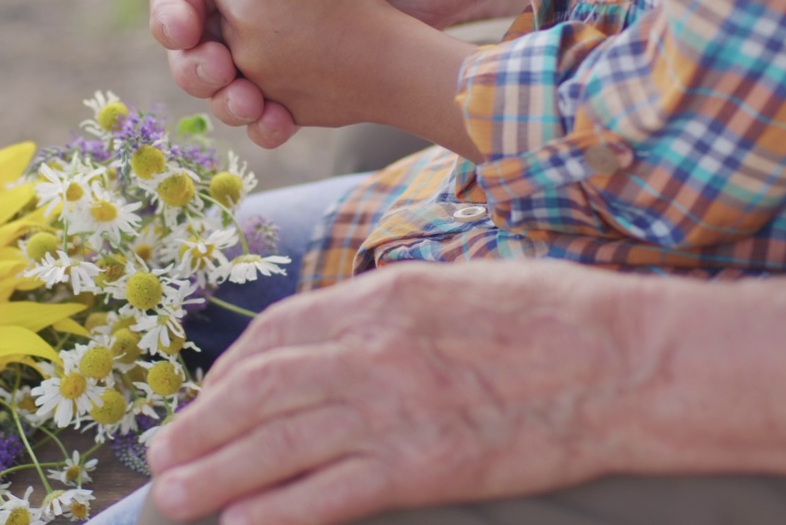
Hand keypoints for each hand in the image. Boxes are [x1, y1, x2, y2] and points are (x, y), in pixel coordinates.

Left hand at [146, 260, 653, 524]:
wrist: (625, 360)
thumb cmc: (546, 316)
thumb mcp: (450, 284)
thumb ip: (381, 310)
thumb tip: (330, 342)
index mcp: (377, 298)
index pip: (274, 334)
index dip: (227, 372)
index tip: (207, 399)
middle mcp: (371, 348)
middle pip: (258, 390)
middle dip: (200, 425)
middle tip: (160, 457)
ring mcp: (394, 407)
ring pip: (277, 442)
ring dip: (216, 472)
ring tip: (174, 495)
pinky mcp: (424, 465)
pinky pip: (331, 491)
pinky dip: (278, 509)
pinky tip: (241, 523)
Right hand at [154, 0, 490, 147]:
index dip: (170, 13)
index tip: (180, 33)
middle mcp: (255, 2)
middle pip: (196, 46)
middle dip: (196, 66)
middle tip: (218, 75)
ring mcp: (281, 44)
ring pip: (229, 85)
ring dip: (227, 102)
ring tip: (249, 105)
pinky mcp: (310, 79)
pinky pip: (271, 110)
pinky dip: (267, 124)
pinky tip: (278, 124)